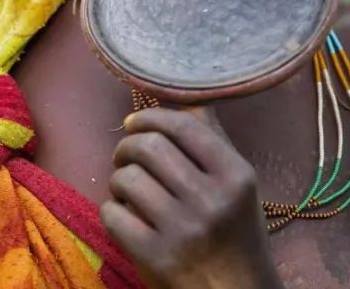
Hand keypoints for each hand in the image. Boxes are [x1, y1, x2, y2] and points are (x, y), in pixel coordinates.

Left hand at [101, 106, 279, 288]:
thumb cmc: (234, 233)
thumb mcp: (237, 185)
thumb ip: (210, 140)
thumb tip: (180, 93)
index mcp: (236, 175)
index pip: (182, 126)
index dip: (149, 117)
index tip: (134, 123)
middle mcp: (211, 200)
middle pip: (148, 147)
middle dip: (126, 146)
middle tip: (125, 157)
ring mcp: (182, 230)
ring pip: (126, 178)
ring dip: (118, 179)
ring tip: (126, 188)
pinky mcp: (154, 257)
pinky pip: (112, 214)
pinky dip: (112, 211)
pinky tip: (126, 216)